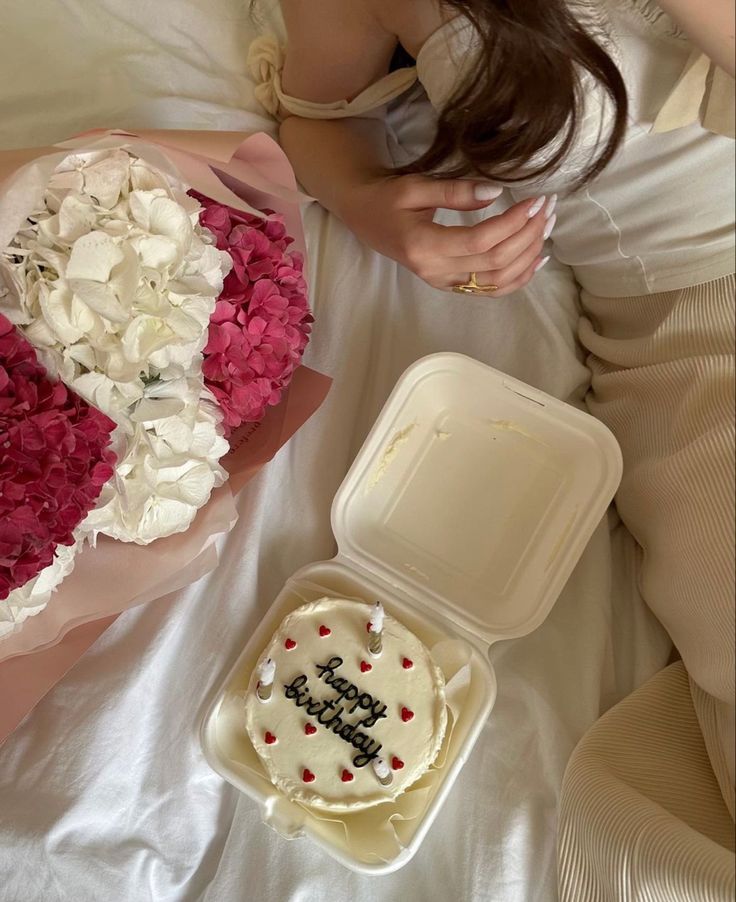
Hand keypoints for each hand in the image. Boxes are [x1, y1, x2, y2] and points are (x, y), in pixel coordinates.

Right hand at [338, 173, 555, 295]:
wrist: (365, 217)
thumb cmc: (387, 198)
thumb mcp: (415, 187)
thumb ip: (455, 192)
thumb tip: (496, 193)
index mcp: (424, 247)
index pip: (479, 242)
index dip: (512, 223)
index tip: (534, 200)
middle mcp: (435, 272)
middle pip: (494, 263)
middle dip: (527, 235)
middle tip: (547, 208)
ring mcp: (444, 283)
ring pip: (498, 280)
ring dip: (528, 255)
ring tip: (547, 226)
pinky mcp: (451, 286)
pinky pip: (491, 290)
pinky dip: (519, 277)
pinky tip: (538, 258)